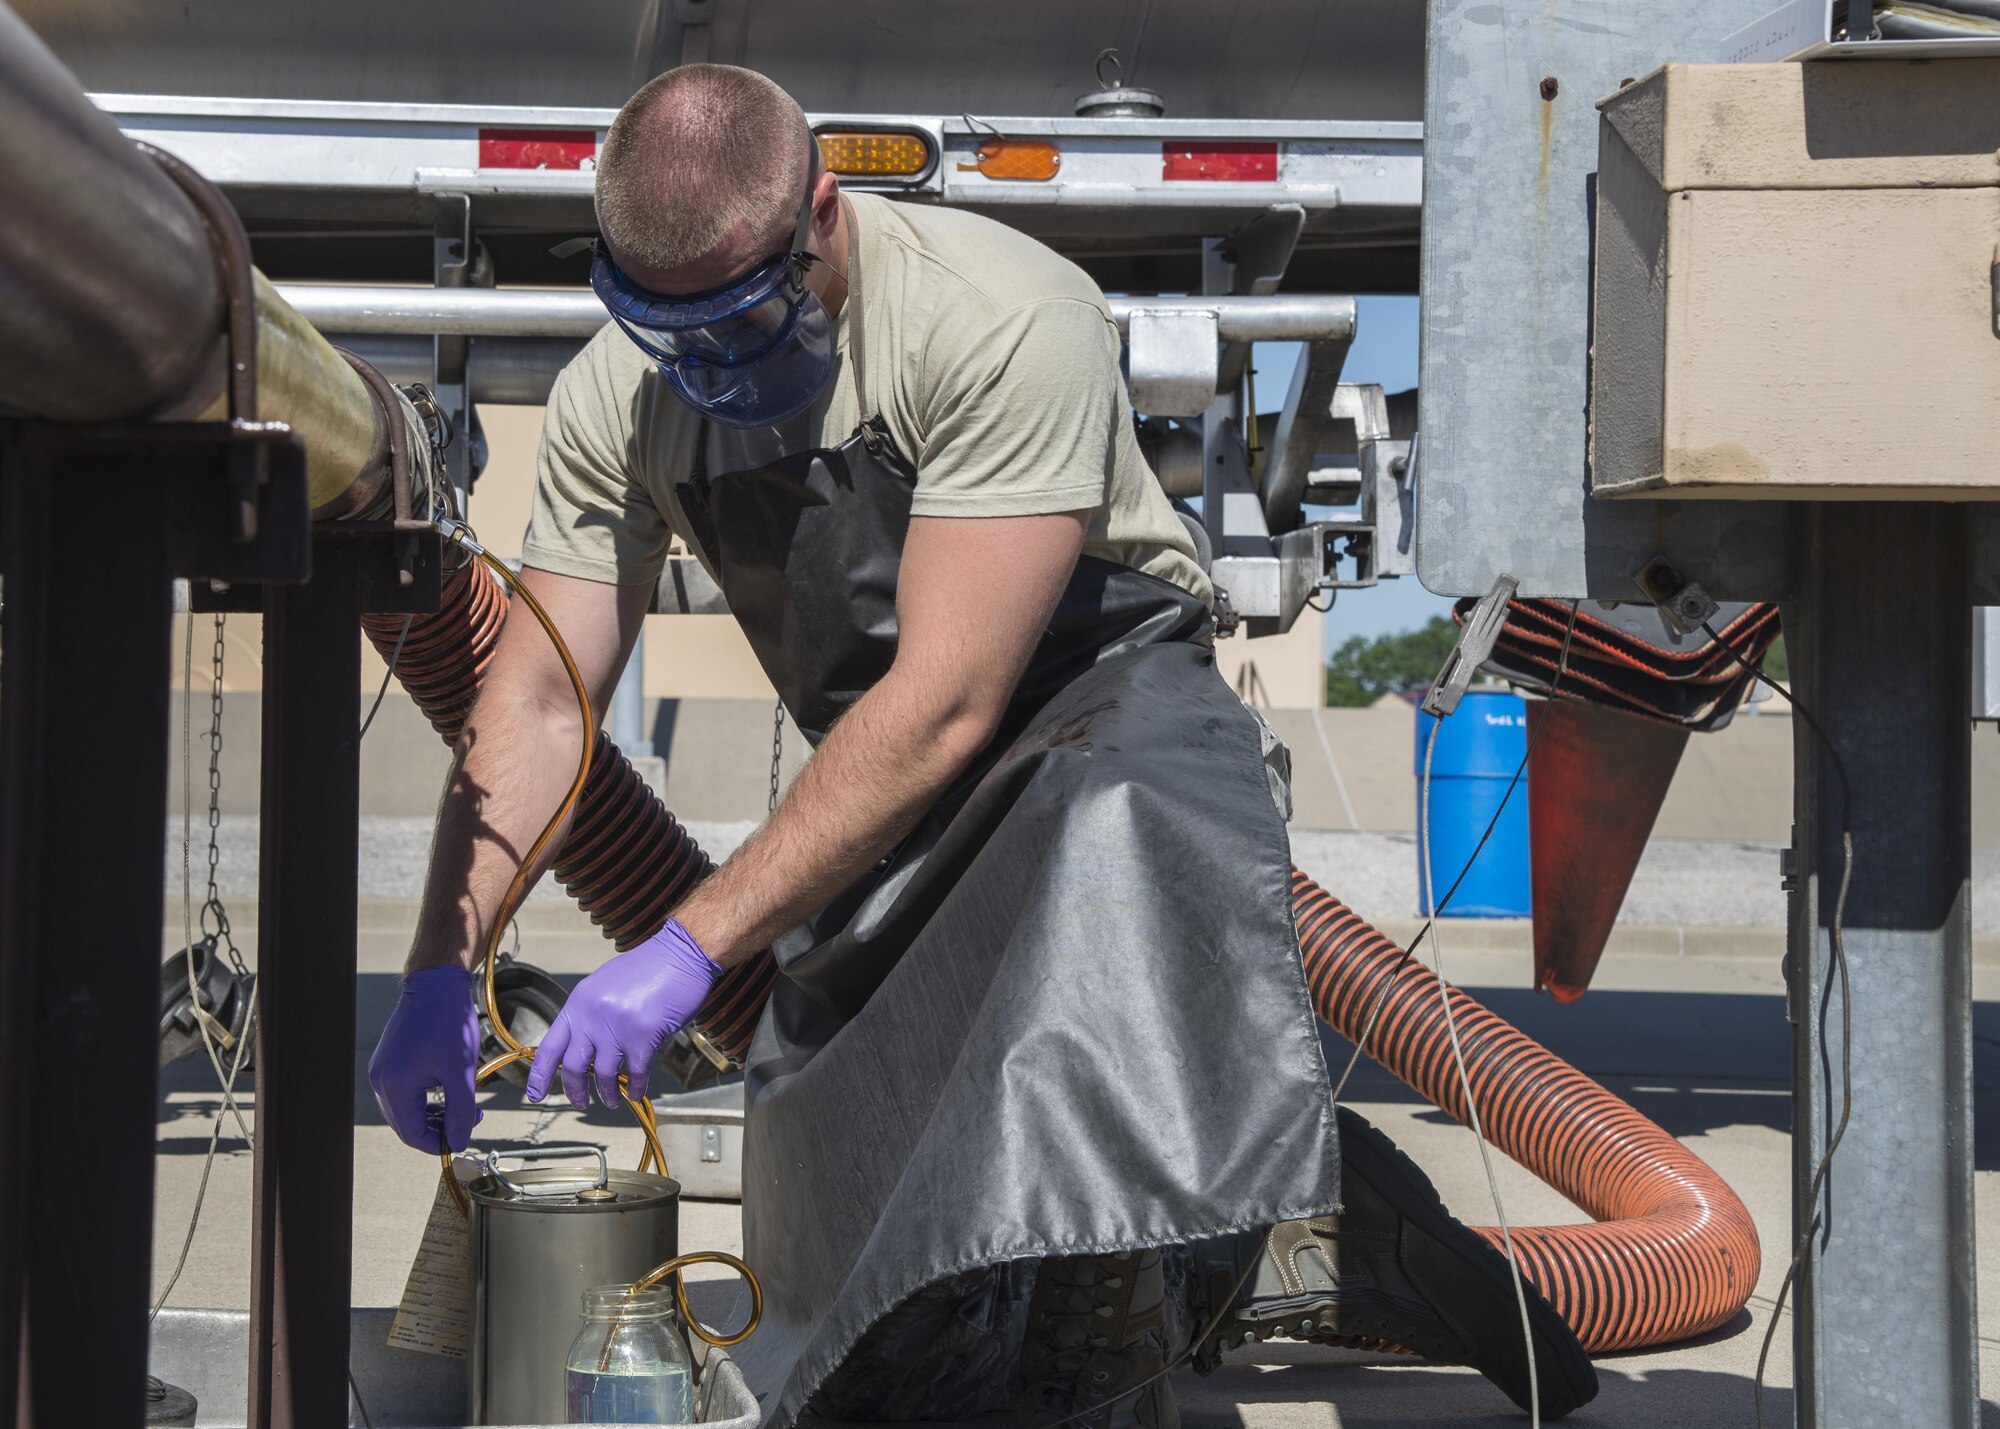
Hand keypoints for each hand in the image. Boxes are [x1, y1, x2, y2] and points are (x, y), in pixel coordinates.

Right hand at [368, 966, 481, 1152]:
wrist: (435, 985)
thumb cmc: (449, 1023)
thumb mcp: (461, 1071)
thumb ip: (461, 1112)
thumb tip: (459, 1143)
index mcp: (394, 1087)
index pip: (412, 1135)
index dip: (439, 1144)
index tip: (465, 1138)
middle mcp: (380, 1082)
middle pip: (406, 1126)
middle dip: (438, 1130)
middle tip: (471, 1120)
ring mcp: (380, 1072)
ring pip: (404, 1112)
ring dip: (432, 1117)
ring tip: (464, 1108)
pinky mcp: (386, 1063)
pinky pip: (402, 1095)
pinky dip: (424, 1102)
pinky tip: (448, 1095)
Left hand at [526, 919, 723, 1109]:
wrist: (681, 955)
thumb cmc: (648, 968)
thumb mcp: (606, 985)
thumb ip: (591, 1014)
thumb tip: (584, 1046)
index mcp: (579, 1003)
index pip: (550, 1046)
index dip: (539, 1074)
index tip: (534, 1095)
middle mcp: (592, 1016)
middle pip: (573, 1066)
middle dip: (574, 1091)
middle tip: (579, 1104)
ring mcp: (617, 1027)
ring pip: (602, 1074)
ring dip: (607, 1093)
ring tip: (612, 1102)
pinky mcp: (643, 1036)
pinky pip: (635, 1072)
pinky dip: (635, 1087)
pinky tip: (636, 1092)